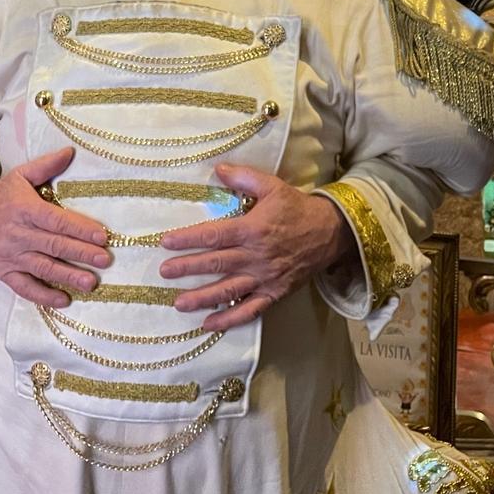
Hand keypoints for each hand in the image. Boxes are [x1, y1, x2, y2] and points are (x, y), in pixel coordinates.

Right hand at [0, 147, 110, 306]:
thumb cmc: (1, 196)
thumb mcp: (21, 175)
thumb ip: (46, 166)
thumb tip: (71, 152)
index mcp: (24, 209)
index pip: (56, 221)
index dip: (80, 229)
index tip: (102, 236)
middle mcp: (18, 234)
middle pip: (54, 246)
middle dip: (81, 253)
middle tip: (104, 260)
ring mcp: (11, 256)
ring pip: (43, 268)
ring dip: (68, 276)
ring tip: (91, 282)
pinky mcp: (4, 273)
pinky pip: (24, 287)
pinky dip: (44, 296)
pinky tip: (64, 300)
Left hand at [158, 163, 354, 331]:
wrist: (330, 232)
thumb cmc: (297, 208)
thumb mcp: (272, 186)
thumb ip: (244, 177)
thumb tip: (217, 169)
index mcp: (252, 229)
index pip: (214, 235)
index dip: (188, 239)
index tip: (166, 242)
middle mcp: (256, 256)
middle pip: (216, 264)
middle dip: (188, 268)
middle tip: (164, 272)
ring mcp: (265, 278)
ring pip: (228, 290)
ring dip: (202, 298)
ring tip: (178, 303)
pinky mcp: (274, 293)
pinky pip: (249, 310)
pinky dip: (229, 319)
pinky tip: (209, 324)